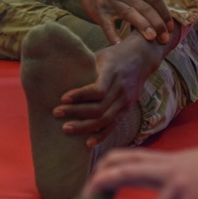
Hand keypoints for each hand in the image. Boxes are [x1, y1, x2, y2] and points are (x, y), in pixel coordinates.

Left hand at [54, 30, 173, 146]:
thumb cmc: (114, 56)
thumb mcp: (101, 55)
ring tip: (65, 128)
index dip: (80, 96)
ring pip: (105, 119)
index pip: (98, 89)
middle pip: (99, 107)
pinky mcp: (127, 108)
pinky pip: (113, 125)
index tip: (62, 98)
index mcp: (113, 72)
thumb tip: (59, 73)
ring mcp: (125, 100)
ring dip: (84, 127)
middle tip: (56, 113)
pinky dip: (101, 135)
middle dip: (76, 112)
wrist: (141, 57)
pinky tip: (87, 143)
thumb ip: (85, 66)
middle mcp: (121, 88)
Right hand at [60, 0, 174, 43]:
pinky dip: (113, 35)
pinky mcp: (100, 12)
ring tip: (151, 38)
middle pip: (145, 8)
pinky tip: (120, 45)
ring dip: (141, 26)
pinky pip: (107, 25)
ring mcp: (113, 3)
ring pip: (129, 14)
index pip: (155, 0)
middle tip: (165, 38)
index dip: (164, 13)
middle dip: (157, 23)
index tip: (171, 27)